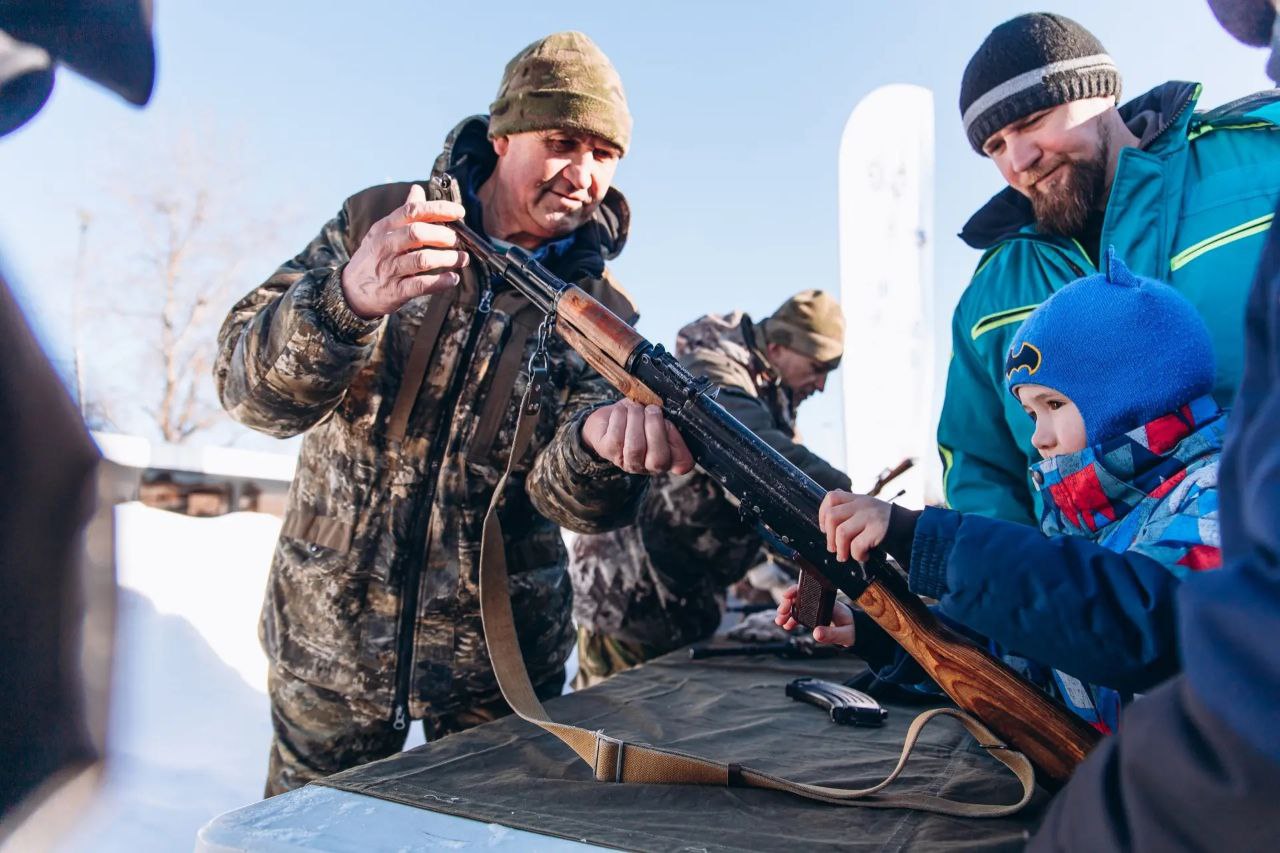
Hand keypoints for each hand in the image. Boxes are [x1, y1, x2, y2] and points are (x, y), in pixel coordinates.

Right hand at [341, 184, 469, 318]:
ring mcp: (390, 269)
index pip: (413, 211)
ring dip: (448, 258)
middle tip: (456, 240)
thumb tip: (418, 189)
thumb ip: (403, 213)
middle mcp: (386, 245)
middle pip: (417, 233)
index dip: (439, 209)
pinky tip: (453, 278)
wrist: (350, 291)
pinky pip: (421, 285)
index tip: (459, 212)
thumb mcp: (382, 232)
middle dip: (443, 235)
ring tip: (462, 259)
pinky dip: (441, 282)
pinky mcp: (395, 291)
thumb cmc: (374, 256)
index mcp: (385, 227)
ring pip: (423, 260)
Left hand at [581, 400, 694, 474]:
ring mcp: (626, 461)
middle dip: (655, 428)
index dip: (680, 446)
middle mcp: (647, 466)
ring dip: (637, 421)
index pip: (683, 463)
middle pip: (658, 459)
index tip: (669, 423)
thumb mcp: (660, 418)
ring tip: (636, 408)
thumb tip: (672, 425)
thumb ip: (670, 424)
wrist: (611, 416)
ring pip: (636, 447)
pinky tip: (622, 412)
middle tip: (651, 410)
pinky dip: (621, 418)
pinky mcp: (607, 451)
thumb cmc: (639, 418)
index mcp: (667, 457)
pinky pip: (617, 436)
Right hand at [774, 584, 854, 645]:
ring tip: (780, 621)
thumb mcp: (845, 634)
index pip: (810, 590)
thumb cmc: (855, 630)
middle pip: (801, 597)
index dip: (795, 591)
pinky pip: (802, 614)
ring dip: (788, 612)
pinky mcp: (817, 616)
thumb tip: (815, 634)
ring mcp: (818, 608)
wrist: (860, 632)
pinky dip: (793, 619)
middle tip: (780, 615)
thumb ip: (831, 634)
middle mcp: (822, 602)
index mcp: (829, 602)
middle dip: (787, 604)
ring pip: (799, 606)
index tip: (786, 597)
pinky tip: (788, 625)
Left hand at [819, 491, 890, 562]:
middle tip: (834, 548)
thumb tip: (827, 520)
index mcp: (858, 499)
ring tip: (845, 556)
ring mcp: (870, 516)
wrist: (911, 528)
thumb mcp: (867, 510)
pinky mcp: (878, 530)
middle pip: (832, 516)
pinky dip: (857, 555)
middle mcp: (863, 504)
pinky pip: (857, 545)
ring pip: (842, 532)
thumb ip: (850, 510)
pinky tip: (863, 556)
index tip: (824, 528)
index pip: (832, 497)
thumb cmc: (884, 524)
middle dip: (829, 536)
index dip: (822, 513)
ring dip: (841, 549)